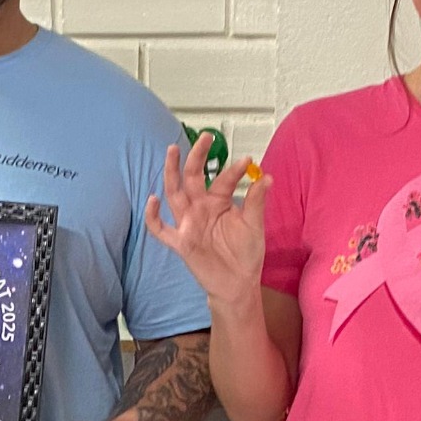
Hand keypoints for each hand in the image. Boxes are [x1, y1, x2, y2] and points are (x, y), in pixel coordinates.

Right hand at [142, 132, 264, 308]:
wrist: (238, 284)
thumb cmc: (245, 254)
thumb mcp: (255, 226)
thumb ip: (257, 202)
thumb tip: (266, 177)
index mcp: (219, 202)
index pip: (223, 179)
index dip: (234, 170)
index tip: (248, 161)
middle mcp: (201, 208)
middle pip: (193, 177)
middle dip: (197, 156)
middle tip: (206, 136)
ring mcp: (189, 223)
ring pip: (175, 194)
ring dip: (172, 173)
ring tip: (173, 150)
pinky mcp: (181, 242)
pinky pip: (161, 229)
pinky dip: (153, 216)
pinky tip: (153, 200)